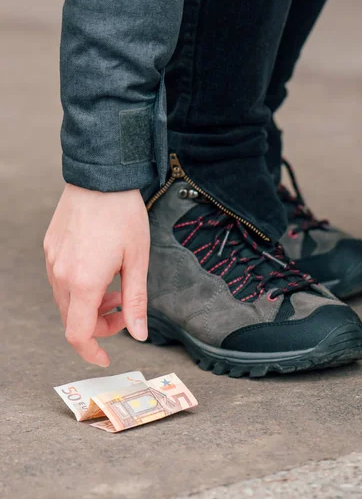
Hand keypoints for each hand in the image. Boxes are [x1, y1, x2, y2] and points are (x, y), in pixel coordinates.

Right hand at [44, 184, 149, 366]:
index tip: (105, 357)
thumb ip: (136, 301)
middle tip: (122, 309)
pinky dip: (78, 286)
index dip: (91, 351)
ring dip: (88, 304)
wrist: (101, 177)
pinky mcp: (50, 247)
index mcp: (84, 282)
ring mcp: (52, 260)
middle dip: (98, 323)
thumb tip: (140, 334)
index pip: (77, 334)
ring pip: (64, 299)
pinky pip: (60, 278)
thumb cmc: (123, 215)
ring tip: (114, 287)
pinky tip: (98, 269)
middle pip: (72, 318)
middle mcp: (61, 274)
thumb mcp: (138, 260)